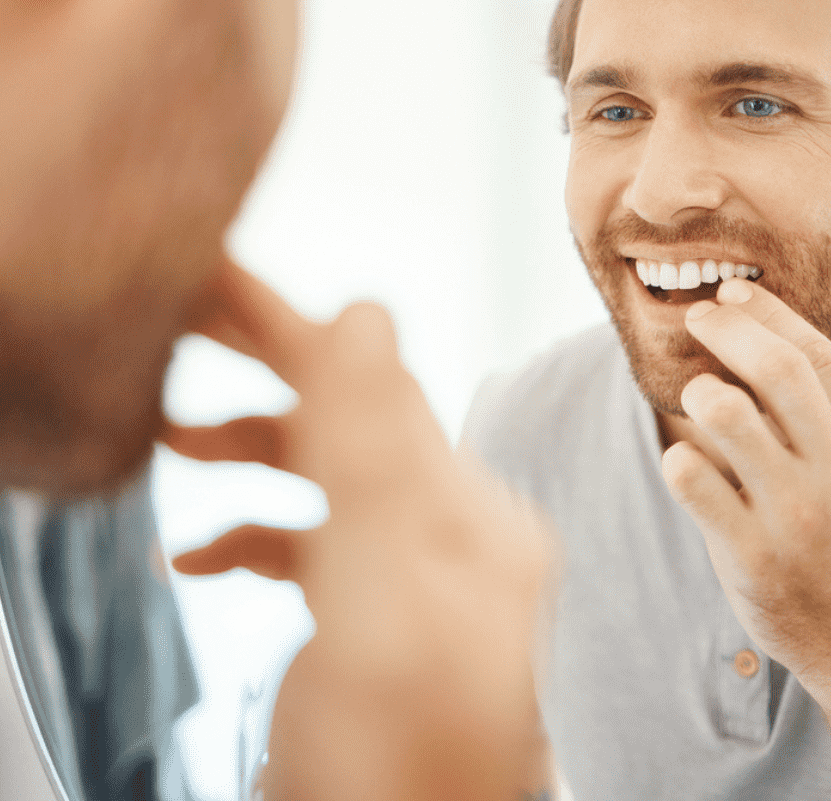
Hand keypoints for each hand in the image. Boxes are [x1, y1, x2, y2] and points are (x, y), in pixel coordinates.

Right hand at [160, 258, 559, 800]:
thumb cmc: (401, 775)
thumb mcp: (379, 606)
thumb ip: (370, 460)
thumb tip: (365, 314)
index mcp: (470, 520)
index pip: (371, 386)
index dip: (281, 323)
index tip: (207, 271)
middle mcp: (451, 536)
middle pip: (345, 418)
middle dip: (257, 367)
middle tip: (174, 321)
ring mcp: (412, 579)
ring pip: (322, 479)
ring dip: (247, 451)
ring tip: (169, 440)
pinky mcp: (373, 622)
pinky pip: (310, 550)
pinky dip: (251, 537)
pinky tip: (193, 558)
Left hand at [660, 277, 830, 711]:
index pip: (819, 355)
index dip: (768, 313)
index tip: (733, 293)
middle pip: (774, 371)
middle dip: (726, 329)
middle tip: (697, 316)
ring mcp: (796, 517)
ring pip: (727, 417)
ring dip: (701, 392)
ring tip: (698, 394)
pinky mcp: (750, 557)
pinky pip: (693, 482)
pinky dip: (679, 458)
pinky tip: (686, 459)